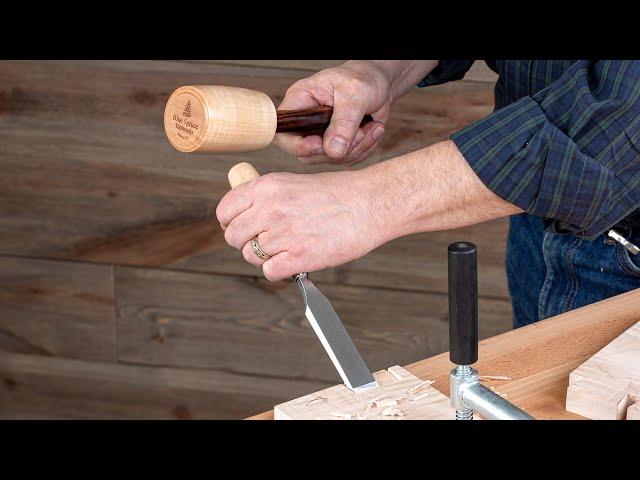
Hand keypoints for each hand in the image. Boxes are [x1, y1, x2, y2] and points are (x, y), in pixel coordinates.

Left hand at [217, 140, 520, 281]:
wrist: (371, 203)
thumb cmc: (338, 193)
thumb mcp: (293, 182)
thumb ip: (265, 196)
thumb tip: (243, 214)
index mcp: (267, 186)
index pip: (225, 211)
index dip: (231, 223)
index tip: (242, 227)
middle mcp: (270, 209)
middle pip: (234, 237)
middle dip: (247, 243)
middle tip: (266, 242)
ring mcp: (284, 234)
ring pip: (251, 256)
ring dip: (267, 257)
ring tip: (289, 248)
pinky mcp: (299, 257)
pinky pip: (270, 272)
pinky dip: (280, 271)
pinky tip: (295, 260)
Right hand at [272, 61, 396, 165]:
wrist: (379, 82)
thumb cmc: (362, 78)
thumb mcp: (354, 94)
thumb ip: (343, 122)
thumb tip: (333, 150)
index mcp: (299, 102)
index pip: (283, 133)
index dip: (298, 145)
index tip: (321, 143)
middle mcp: (306, 123)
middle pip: (307, 154)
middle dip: (338, 149)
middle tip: (362, 131)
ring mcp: (321, 137)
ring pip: (330, 159)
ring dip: (356, 149)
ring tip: (373, 127)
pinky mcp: (337, 146)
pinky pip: (346, 160)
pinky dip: (364, 150)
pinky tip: (374, 131)